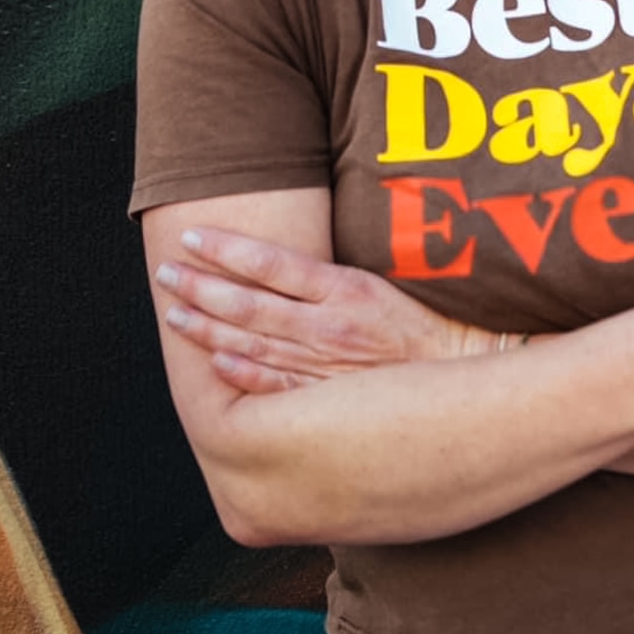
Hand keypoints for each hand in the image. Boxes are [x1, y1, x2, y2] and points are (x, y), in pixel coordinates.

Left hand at [155, 224, 477, 394]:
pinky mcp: (329, 396)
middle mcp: (330, 326)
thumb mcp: (384, 285)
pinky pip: (277, 387)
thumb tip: (280, 263)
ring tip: (173, 315)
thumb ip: (330, 279)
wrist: (468, 372)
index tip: (192, 237)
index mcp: (346, 289)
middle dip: (201, 287)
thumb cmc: (427, 325)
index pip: (273, 263)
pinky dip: (243, 375)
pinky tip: (215, 364)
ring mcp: (327, 364)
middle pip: (250, 303)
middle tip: (166, 274)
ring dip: (207, 328)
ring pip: (253, 343)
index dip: (227, 250)